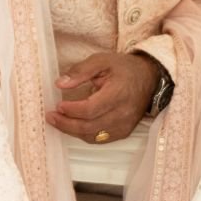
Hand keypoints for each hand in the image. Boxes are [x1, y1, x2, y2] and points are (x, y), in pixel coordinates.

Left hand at [45, 51, 161, 143]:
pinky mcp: (124, 132)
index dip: (72, 110)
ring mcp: (125, 126)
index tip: (58, 105)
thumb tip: (60, 84)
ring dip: (72, 131)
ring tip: (58, 121)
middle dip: (66, 124)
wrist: (149, 79)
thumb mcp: (102, 61)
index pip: (91, 109)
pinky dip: (84, 134)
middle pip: (89, 126)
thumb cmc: (124, 68)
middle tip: (51, 116)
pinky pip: (100, 139)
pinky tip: (73, 126)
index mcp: (118, 93)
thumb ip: (80, 71)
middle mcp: (123, 113)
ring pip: (93, 136)